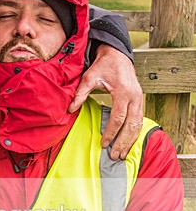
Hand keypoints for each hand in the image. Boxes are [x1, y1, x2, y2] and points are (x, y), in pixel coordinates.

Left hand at [69, 44, 142, 159]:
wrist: (117, 55)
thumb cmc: (104, 65)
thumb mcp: (89, 77)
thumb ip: (80, 93)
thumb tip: (70, 109)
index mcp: (123, 91)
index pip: (118, 117)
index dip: (111, 132)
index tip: (103, 143)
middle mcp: (135, 96)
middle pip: (131, 124)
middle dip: (123, 141)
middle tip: (114, 155)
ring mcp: (139, 99)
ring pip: (138, 124)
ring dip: (130, 140)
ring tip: (122, 154)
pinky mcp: (140, 101)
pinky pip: (139, 120)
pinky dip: (134, 133)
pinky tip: (128, 143)